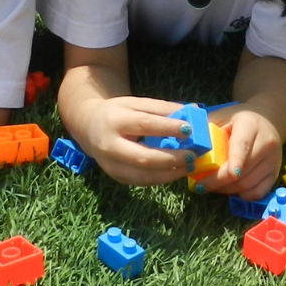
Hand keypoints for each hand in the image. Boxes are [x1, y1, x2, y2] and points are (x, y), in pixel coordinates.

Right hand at [78, 97, 195, 186]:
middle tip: (192, 155)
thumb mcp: (136, 103)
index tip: (189, 129)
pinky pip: (142, 182)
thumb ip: (163, 108)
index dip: (168, 128)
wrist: (89, 127)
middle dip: (171, 158)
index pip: (145, 124)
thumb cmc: (118, 113)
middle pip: (143, 157)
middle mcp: (109, 145)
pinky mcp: (116, 177)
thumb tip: (195, 110)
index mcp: (115, 120)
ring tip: (189, 165)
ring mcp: (111, 165)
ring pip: (144, 176)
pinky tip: (176, 171)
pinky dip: (162, 178)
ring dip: (170, 173)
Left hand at [190, 109, 281, 199]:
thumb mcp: (222, 115)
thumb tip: (186, 140)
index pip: (243, 146)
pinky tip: (229, 189)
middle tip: (199, 186)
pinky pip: (258, 192)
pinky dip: (242, 195)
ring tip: (209, 187)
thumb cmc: (238, 119)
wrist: (267, 119)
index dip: (236, 161)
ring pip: (249, 184)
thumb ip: (205, 126)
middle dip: (218, 181)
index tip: (229, 173)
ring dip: (226, 189)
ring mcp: (273, 160)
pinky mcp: (275, 173)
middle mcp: (267, 144)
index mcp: (251, 125)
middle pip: (243, 170)